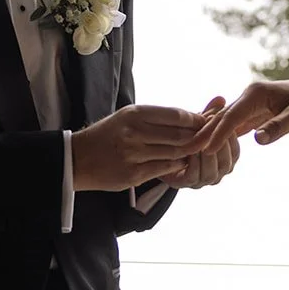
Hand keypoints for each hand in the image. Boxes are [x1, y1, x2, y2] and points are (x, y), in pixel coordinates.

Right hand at [73, 104, 205, 192]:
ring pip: (175, 153)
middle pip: (180, 134)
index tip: (207, 122)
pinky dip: (177, 165)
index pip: (176, 115)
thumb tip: (192, 118)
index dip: (196, 119)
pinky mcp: (134, 175)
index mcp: (135, 114)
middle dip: (198, 136)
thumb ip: (157, 118)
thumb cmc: (108, 135)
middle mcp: (134, 133)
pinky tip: (181, 162)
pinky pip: (165, 168)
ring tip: (198, 150)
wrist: (78, 158)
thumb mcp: (128, 117)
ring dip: (190, 152)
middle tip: (210, 138)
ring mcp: (134, 155)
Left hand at [162, 97, 241, 188]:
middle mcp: (216, 174)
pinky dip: (193, 162)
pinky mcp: (185, 183)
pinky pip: (194, 175)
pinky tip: (190, 149)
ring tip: (202, 140)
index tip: (225, 124)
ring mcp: (201, 181)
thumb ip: (210, 113)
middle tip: (213, 131)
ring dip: (207, 155)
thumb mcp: (198, 123)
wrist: (159, 150)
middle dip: (220, 147)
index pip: (235, 153)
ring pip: (212, 173)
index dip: (231, 139)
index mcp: (224, 159)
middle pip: (226, 165)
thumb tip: (221, 98)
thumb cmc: (184, 135)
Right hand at [193, 79, 288, 153]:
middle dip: (205, 134)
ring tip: (190, 151)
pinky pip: (232, 125)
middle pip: (222, 117)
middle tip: (185, 150)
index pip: (232, 116)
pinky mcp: (251, 112)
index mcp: (256, 93)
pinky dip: (219, 135)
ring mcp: (249, 104)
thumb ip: (279, 127)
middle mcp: (248, 96)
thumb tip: (257, 140)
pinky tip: (208, 147)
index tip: (205, 149)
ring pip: (224, 121)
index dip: (218, 133)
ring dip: (208, 135)